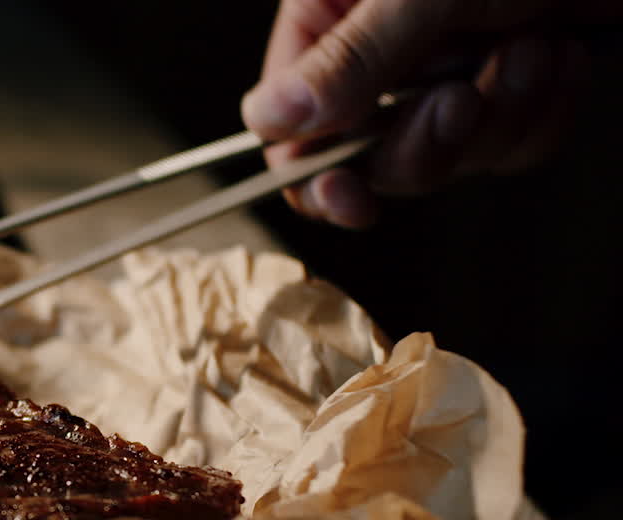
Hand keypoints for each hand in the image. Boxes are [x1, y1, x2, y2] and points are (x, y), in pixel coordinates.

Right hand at [243, 0, 618, 228]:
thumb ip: (347, 59)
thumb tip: (269, 116)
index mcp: (330, 17)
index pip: (290, 123)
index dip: (312, 171)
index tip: (347, 193)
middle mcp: (378, 54)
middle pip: (370, 158)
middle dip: (427, 141)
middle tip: (462, 99)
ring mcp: (441, 77)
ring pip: (446, 159)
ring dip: (500, 116)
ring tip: (531, 47)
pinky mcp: (501, 94)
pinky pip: (507, 150)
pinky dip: (541, 113)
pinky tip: (558, 57)